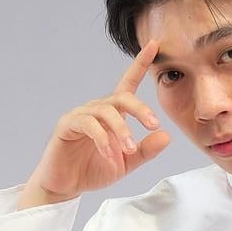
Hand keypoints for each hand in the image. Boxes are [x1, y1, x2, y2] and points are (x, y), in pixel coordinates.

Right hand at [18, 38, 170, 204]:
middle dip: (139, 108)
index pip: (127, 84)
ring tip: (130, 149)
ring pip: (105, 112)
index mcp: (112, 115)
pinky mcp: (66, 126)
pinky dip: (102, 138)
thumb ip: (144, 150)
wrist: (65, 186)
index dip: (140, 64)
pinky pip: (88, 125)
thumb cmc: (92, 170)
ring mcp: (80, 116)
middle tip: (153, 124)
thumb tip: (166, 136)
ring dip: (121, 130)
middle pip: (120, 97)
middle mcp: (96, 110)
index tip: (154, 44)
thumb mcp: (125, 163)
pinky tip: (109, 153)